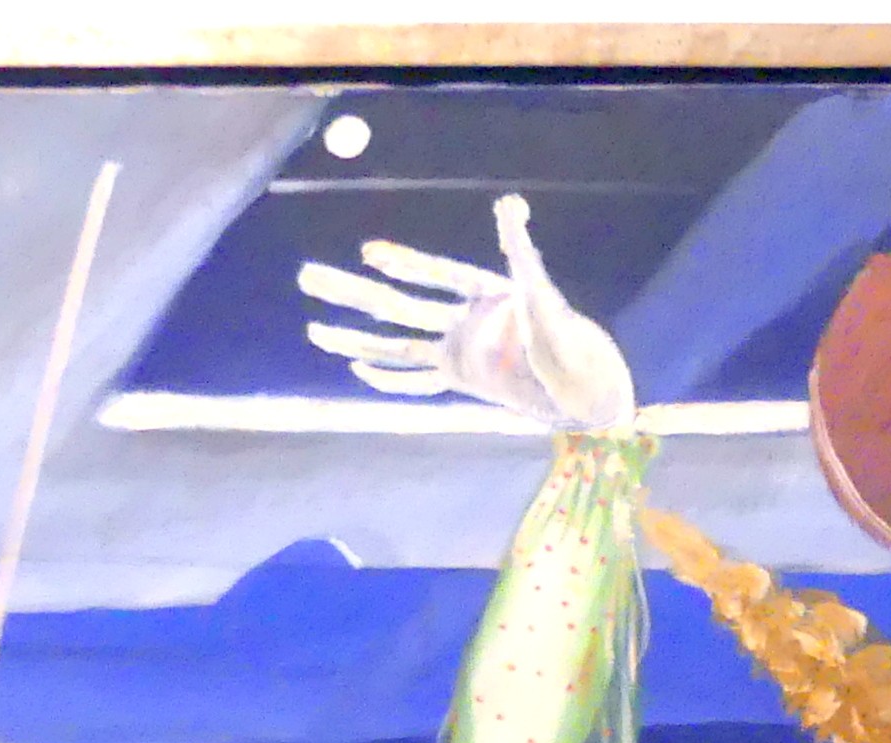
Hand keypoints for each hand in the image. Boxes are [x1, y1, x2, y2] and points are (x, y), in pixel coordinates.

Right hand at [297, 194, 637, 432]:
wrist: (584, 390)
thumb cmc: (570, 343)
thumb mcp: (543, 295)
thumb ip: (521, 252)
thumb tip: (508, 202)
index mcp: (484, 295)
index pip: (435, 276)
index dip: (404, 264)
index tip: (369, 253)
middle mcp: (463, 319)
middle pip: (397, 306)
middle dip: (351, 293)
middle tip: (306, 276)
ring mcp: (458, 350)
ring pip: (395, 343)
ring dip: (355, 336)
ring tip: (314, 329)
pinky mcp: (460, 377)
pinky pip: (416, 382)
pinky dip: (387, 378)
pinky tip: (355, 368)